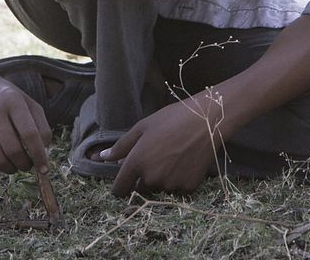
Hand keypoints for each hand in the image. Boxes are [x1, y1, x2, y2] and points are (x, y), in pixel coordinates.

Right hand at [0, 70, 51, 173]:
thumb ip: (40, 125)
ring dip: (10, 169)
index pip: (30, 134)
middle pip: (13, 150)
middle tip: (28, 165)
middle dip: (25, 164)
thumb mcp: (26, 102)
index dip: (39, 155)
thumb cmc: (5, 98)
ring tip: (15, 165)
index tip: (45, 169)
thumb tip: (44, 153)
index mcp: (13, 102)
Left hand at [100, 98, 221, 196]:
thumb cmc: (172, 119)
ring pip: (161, 189)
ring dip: (163, 179)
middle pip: (141, 189)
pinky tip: (186, 161)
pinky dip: (180, 179)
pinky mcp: (188, 187)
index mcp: (136, 162)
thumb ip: (121, 146)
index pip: (120, 189)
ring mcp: (171, 184)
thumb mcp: (143, 127)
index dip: (121, 186)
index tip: (127, 180)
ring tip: (174, 156)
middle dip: (145, 178)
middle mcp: (151, 177)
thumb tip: (102, 157)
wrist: (207, 120)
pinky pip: (179, 189)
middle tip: (158, 157)